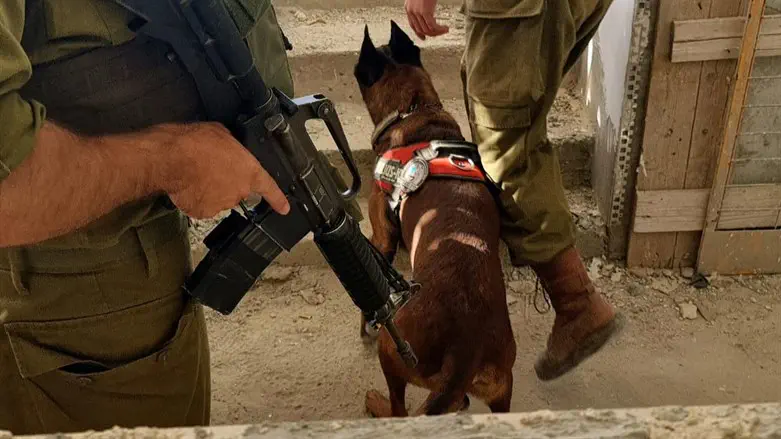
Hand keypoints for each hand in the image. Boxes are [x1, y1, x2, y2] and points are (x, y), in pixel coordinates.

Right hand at [162, 122, 289, 218]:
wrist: (172, 158)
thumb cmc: (196, 142)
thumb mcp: (222, 134)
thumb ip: (232, 147)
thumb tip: (228, 149)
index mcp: (249, 172)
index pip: (269, 188)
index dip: (277, 200)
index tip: (284, 208)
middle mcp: (239, 191)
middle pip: (237, 191)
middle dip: (227, 182)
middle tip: (210, 168)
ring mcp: (221, 204)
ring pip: (218, 198)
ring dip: (210, 189)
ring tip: (195, 173)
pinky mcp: (202, 212)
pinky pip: (201, 206)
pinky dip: (195, 198)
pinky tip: (188, 184)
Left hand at [405, 0, 448, 39]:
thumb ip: (421, 6)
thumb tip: (428, 13)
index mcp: (408, 8)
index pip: (413, 25)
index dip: (419, 33)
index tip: (424, 38)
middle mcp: (411, 11)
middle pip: (421, 30)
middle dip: (432, 34)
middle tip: (440, 33)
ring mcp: (418, 12)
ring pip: (427, 30)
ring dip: (438, 32)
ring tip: (445, 30)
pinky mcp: (425, 11)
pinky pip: (432, 26)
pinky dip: (440, 29)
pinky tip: (445, 28)